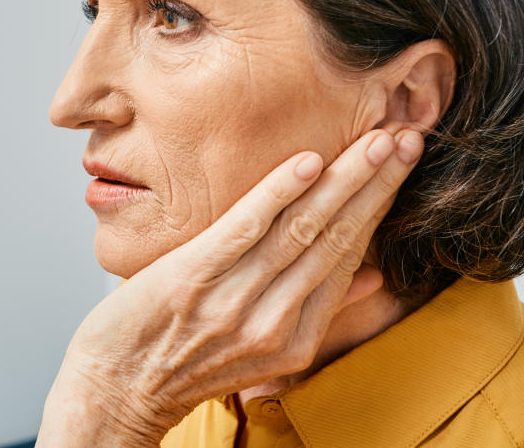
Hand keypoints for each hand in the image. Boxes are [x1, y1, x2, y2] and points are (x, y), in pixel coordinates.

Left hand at [36, 126, 424, 446]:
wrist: (117, 387)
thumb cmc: (185, 358)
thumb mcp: (261, 350)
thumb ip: (317, 310)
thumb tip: (370, 276)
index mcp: (295, 339)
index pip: (348, 258)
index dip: (378, 207)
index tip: (400, 164)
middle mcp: (272, 324)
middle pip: (336, 239)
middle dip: (375, 184)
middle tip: (406, 136)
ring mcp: (233, 302)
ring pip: (302, 230)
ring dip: (344, 180)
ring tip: (375, 140)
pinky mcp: (191, 279)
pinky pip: (244, 230)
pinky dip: (277, 194)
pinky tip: (307, 162)